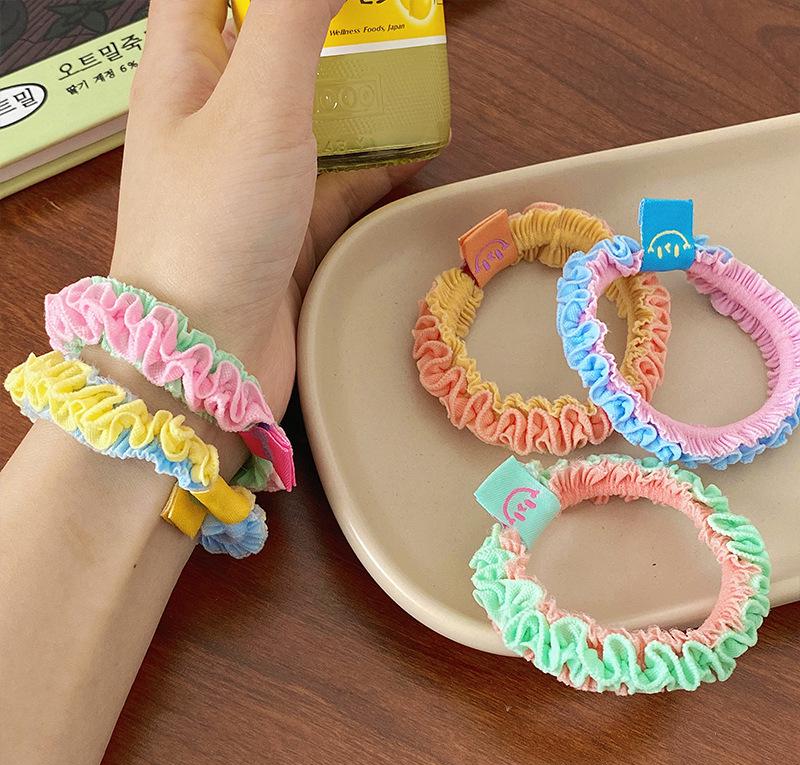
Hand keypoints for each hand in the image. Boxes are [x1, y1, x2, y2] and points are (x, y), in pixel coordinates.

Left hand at [111, 0, 420, 419]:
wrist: (209, 359)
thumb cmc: (214, 229)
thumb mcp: (256, 103)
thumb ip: (292, 16)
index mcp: (185, 71)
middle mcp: (216, 119)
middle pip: (268, 42)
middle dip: (324, 24)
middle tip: (386, 17)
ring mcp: (255, 176)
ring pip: (313, 113)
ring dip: (359, 92)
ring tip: (415, 69)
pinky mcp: (289, 227)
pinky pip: (339, 180)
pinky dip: (376, 164)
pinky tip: (417, 150)